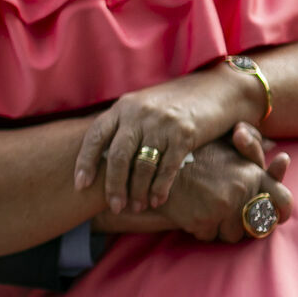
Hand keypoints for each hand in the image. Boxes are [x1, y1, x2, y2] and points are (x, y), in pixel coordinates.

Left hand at [74, 67, 262, 211]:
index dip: (85, 162)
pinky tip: (157, 200)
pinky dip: (160, 187)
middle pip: (117, 156)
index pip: (95, 136)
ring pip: (142, 165)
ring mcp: (161, 124)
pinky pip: (167, 168)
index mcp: (122, 107)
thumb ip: (124, 126)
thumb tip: (102, 157)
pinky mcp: (184, 134)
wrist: (217, 89)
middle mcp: (138, 114)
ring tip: (136, 207)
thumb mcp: (143, 106)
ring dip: (138, 191)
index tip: (80, 184)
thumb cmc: (175, 103)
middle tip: (115, 206)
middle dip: (113, 185)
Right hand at [150, 125, 293, 241]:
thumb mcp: (223, 143)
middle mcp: (240, 190)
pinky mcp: (202, 220)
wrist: (153, 163)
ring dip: (221, 228)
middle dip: (245, 223)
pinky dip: (201, 229)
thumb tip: (277, 151)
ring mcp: (221, 207)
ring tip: (206, 210)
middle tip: (232, 216)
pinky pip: (210, 237)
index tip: (275, 216)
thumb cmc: (190, 152)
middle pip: (256, 225)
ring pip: (233, 235)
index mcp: (250, 171)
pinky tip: (191, 213)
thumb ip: (251, 147)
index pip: (283, 200)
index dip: (281, 212)